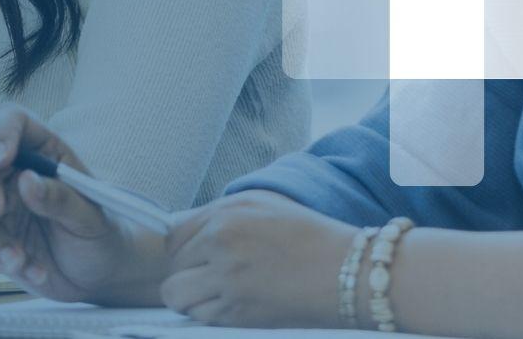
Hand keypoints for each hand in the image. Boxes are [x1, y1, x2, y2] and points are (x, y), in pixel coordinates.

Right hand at [0, 105, 171, 305]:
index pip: (12, 122)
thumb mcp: (90, 217)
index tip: (2, 159)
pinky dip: (5, 258)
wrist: (101, 273)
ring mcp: (3, 205)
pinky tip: (34, 271)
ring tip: (19, 259)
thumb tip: (26, 180)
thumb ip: (60, 199)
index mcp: (43, 153)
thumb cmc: (101, 235)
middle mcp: (16, 173)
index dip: (1, 133)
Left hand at [160, 191, 360, 327]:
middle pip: (171, 266)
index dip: (183, 252)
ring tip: (219, 297)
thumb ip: (220, 216)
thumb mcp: (263, 206)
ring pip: (176, 294)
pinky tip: (236, 307)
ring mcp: (227, 276)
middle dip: (187, 276)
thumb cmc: (311, 239)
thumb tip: (183, 235)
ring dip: (192, 299)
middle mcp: (221, 240)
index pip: (173, 235)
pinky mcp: (237, 310)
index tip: (197, 260)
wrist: (351, 273)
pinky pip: (200, 316)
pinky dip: (211, 316)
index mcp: (227, 212)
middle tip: (213, 281)